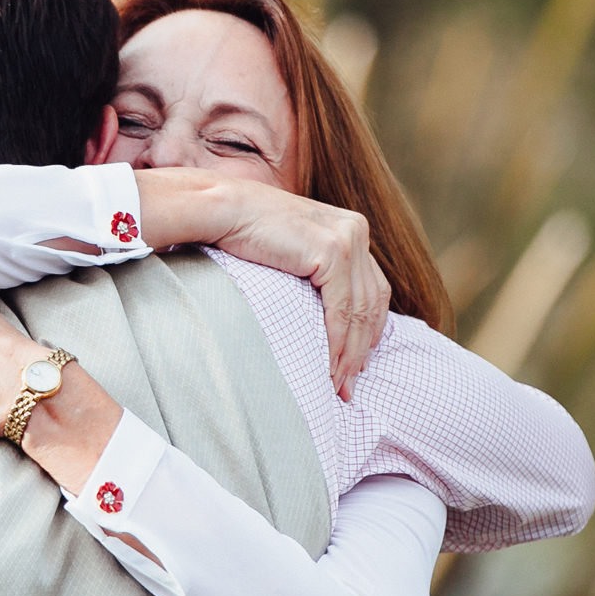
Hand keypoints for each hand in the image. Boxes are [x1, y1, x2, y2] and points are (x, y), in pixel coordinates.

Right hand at [135, 170, 388, 399]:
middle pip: (373, 302)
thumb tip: (319, 311)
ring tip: (339, 385)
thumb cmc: (244, 232)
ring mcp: (348, 239)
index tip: (356, 364)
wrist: (222, 209)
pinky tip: (330, 367)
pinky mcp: (333, 251)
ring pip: (360, 311)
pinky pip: (342, 310)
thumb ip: (313, 269)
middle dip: (363, 349)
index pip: (373, 289)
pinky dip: (338, 343)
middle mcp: (356, 230)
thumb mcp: (291, 250)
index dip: (368, 331)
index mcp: (351, 228)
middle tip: (350, 385)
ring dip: (351, 354)